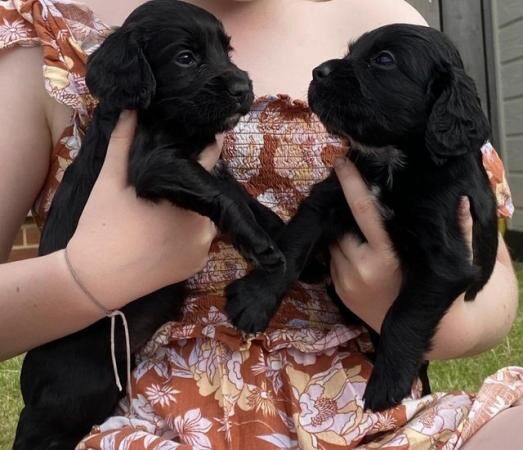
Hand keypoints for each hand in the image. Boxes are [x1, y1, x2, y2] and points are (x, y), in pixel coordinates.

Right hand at [66, 110, 222, 309]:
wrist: (96, 280)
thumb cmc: (102, 227)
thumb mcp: (110, 182)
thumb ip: (122, 143)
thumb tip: (131, 109)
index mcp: (185, 199)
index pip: (208, 161)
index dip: (207, 146)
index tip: (207, 133)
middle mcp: (203, 224)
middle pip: (206, 192)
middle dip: (195, 181)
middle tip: (176, 174)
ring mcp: (203, 248)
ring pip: (205, 216)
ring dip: (193, 206)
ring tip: (171, 201)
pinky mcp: (197, 266)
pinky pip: (201, 240)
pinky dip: (191, 231)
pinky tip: (170, 228)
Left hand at [329, 157, 474, 332]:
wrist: (418, 330)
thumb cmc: (430, 289)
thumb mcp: (449, 261)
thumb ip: (460, 231)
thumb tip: (464, 200)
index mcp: (384, 256)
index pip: (363, 210)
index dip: (351, 183)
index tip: (340, 163)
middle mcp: (360, 268)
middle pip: (342, 226)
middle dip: (344, 213)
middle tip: (352, 202)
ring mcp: (345, 281)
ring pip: (333, 243)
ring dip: (341, 233)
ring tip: (359, 235)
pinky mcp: (337, 290)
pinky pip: (331, 260)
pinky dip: (340, 251)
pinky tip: (355, 252)